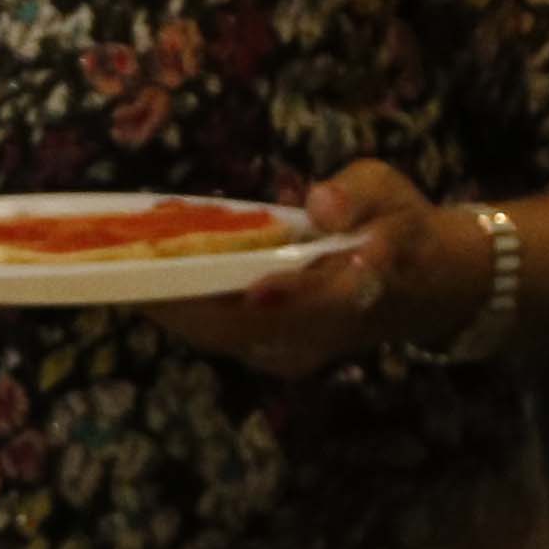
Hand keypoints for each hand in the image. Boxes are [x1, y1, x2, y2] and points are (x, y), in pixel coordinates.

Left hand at [144, 163, 442, 381]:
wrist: (426, 285)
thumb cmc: (400, 227)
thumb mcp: (392, 192)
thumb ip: (360, 194)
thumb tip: (320, 203)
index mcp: (349, 294)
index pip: (286, 305)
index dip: (223, 297)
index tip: (172, 281)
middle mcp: (314, 336)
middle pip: (232, 332)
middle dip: (175, 305)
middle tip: (122, 269)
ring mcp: (294, 353)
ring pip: (221, 339)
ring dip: (173, 309)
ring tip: (128, 272)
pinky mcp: (278, 355)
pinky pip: (223, 337)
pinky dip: (189, 311)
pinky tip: (157, 281)